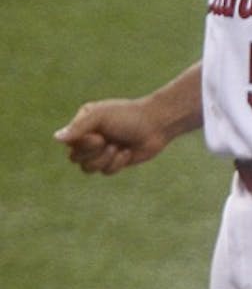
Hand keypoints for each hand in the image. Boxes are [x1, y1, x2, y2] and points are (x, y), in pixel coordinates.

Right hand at [55, 97, 173, 173]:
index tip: (99, 135)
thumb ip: (79, 127)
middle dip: (93, 153)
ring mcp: (102, 151)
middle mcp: (90, 138)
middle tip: (108, 141)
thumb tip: (56, 138)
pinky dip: (117, 163)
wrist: (157, 125)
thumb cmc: (128, 116)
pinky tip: (128, 152)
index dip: (82, 144)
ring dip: (105, 159)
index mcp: (83, 123)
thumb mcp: (101, 117)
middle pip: (75, 159)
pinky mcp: (114, 161)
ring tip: (118, 147)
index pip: (69, 143)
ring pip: (88, 169)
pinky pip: (106, 172)